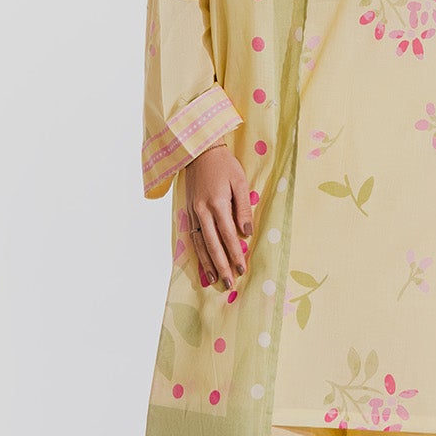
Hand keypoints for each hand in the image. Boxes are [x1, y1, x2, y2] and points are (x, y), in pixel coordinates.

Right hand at [183, 143, 250, 290]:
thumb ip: (243, 208)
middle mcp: (202, 211)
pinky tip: (202, 263)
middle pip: (212, 244)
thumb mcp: (240, 181)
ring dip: (207, 263)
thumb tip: (247, 233)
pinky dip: (197, 252)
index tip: (242, 269)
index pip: (228, 235)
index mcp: (217, 203)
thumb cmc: (224, 165)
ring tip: (214, 279)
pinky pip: (192, 236)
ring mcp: (192, 212)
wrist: (198, 152)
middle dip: (221, 265)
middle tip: (229, 283)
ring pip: (199, 243)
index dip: (235, 253)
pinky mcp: (188, 212)